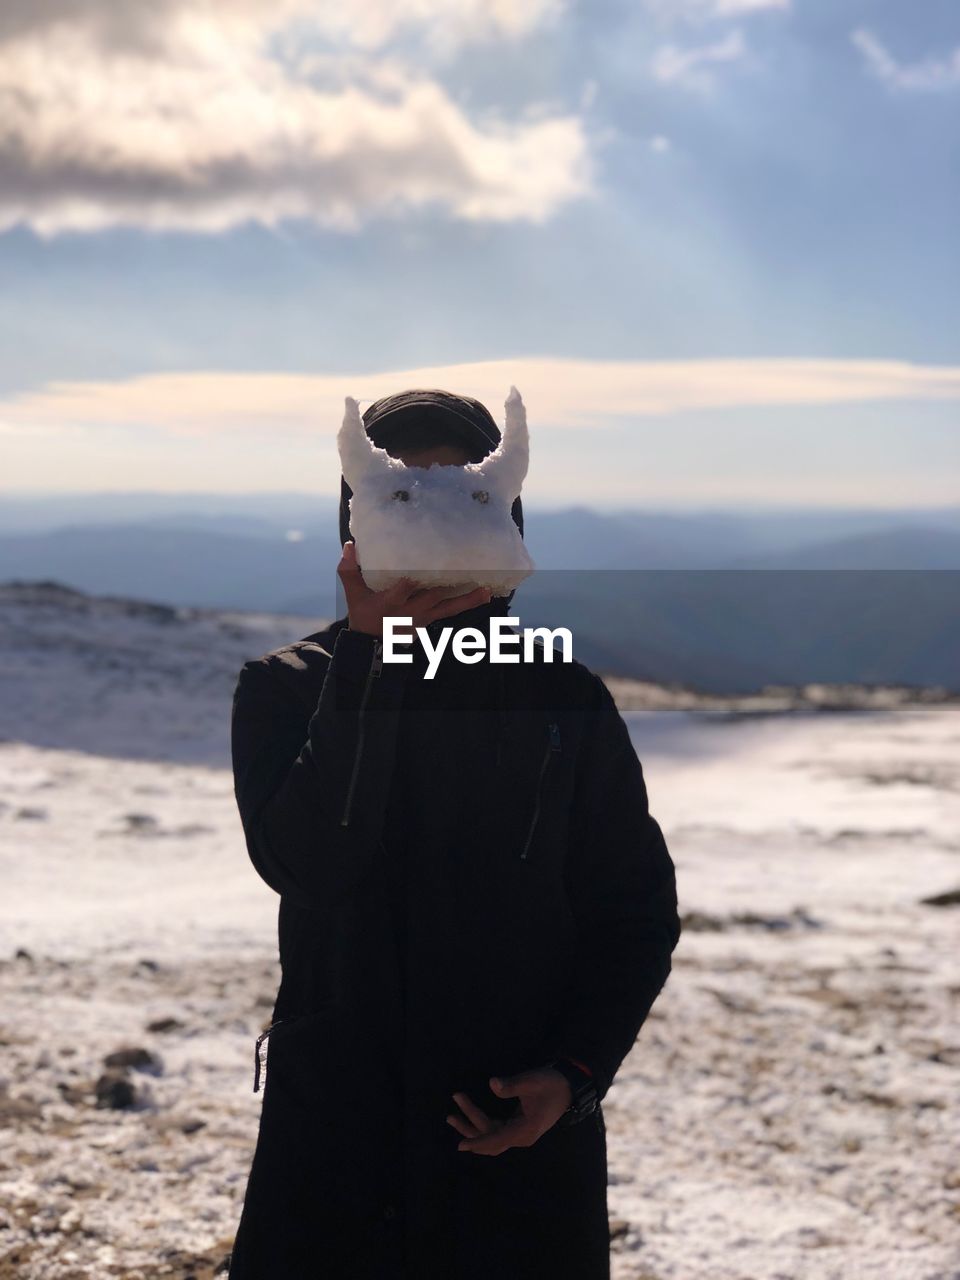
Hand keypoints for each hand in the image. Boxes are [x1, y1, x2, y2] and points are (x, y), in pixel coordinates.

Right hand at [337, 541, 492, 637]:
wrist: (372, 646)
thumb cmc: (363, 615)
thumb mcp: (353, 594)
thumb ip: (350, 571)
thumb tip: (350, 544)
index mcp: (391, 602)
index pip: (405, 588)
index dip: (417, 577)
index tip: (430, 561)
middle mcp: (411, 611)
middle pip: (434, 596)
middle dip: (451, 584)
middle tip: (470, 569)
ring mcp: (423, 618)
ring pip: (448, 608)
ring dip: (468, 600)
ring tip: (488, 591)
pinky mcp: (430, 622)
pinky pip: (450, 613)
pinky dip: (466, 605)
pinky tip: (484, 595)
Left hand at [446, 1068, 572, 1156]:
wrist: (568, 1088)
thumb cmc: (550, 1083)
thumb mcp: (532, 1081)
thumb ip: (512, 1084)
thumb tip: (492, 1084)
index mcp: (525, 1129)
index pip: (497, 1140)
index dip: (478, 1142)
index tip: (460, 1145)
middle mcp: (522, 1137)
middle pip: (491, 1141)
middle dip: (469, 1130)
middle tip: (450, 1114)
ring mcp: (520, 1134)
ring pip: (492, 1138)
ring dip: (473, 1129)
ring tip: (452, 1117)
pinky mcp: (518, 1128)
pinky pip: (496, 1132)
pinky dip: (481, 1126)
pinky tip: (469, 1118)